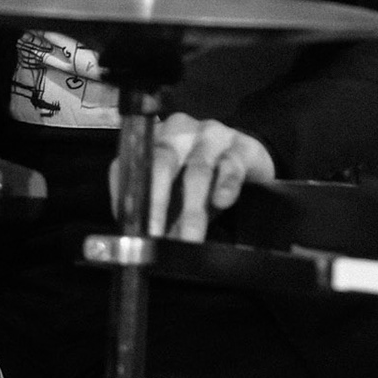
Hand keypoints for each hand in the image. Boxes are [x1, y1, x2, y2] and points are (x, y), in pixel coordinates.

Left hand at [110, 112, 274, 242]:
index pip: (134, 162)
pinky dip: (225, 185)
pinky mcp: (242, 146)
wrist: (248, 159)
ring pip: (198, 168)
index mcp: (155, 141)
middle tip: (155, 236)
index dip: (129, 194)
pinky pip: (231, 165)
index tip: (132, 227)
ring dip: (192, 208)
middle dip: (157, 202)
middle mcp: (179, 132)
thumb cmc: (203, 180)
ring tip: (189, 238)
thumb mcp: (176, 195)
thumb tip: (143, 246)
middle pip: (162, 161)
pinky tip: (221, 202)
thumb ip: (158, 213)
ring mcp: (212, 135)